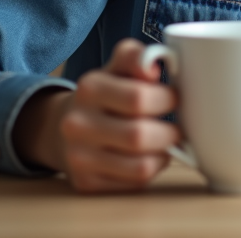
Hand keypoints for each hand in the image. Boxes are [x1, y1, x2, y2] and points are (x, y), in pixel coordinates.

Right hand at [13, 38, 180, 192]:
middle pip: (139, 136)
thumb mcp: (118, 66)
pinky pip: (134, 183)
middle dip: (169, 132)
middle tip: (176, 127)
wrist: (64, 126)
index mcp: (90, 88)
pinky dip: (151, 169)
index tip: (173, 98)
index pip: (139, 98)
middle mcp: (77, 124)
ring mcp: (78, 156)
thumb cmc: (107, 94)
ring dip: (163, 154)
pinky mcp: (86, 182)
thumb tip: (153, 65)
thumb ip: (136, 57)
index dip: (167, 99)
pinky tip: (149, 156)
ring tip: (164, 142)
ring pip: (140, 165)